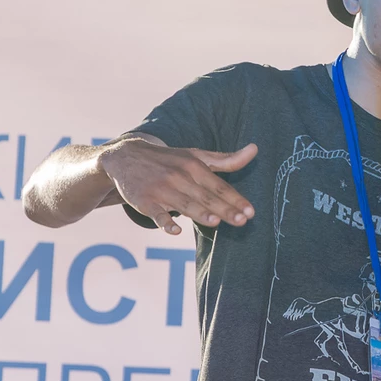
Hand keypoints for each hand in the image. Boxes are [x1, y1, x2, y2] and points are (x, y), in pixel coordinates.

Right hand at [100, 138, 256, 233]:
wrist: (126, 156)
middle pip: (205, 196)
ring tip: (216, 222)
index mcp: (194, 166)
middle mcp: (179, 177)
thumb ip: (226, 159)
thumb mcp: (196, 156)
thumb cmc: (170, 160)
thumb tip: (255, 150)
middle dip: (225, 209)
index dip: (235, 199)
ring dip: (199, 213)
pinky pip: (156, 213)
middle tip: (242, 221)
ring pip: (184, 204)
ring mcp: (161, 189)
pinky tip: (174, 231)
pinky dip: (164, 222)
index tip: (251, 212)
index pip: (219, 186)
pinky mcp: (144, 201)